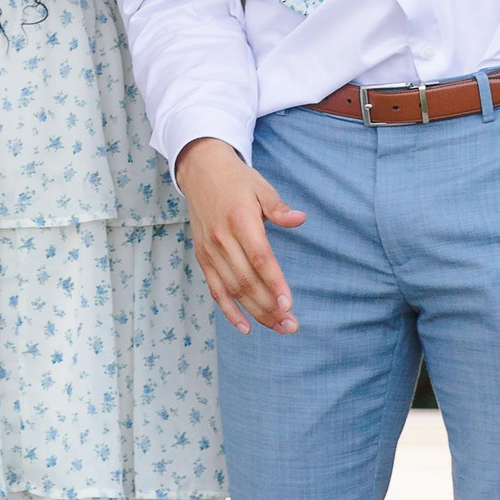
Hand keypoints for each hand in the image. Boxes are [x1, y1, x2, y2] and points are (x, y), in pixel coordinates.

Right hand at [175, 138, 306, 333]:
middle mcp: (221, 238)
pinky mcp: (202, 257)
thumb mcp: (261, 187)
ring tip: (279, 327)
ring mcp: (210, 250)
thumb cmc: (237, 180)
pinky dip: (229, 311)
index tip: (289, 304)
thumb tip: (300, 219)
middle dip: (270, 307)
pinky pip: (215, 289)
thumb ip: (279, 208)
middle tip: (292, 325)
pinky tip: (245, 327)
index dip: (274, 282)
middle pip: (246, 280)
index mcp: (239, 219)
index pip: (259, 258)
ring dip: (256, 312)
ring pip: (233, 289)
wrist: (200, 171)